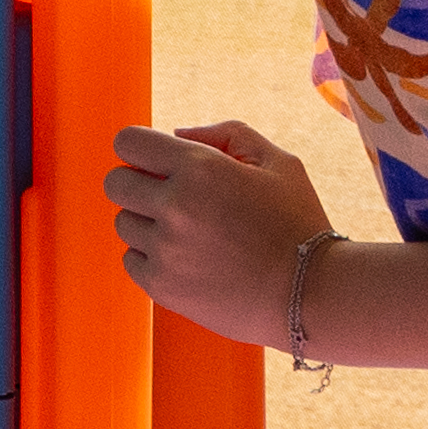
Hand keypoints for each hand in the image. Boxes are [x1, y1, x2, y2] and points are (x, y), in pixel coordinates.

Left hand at [105, 120, 336, 347]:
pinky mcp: (162, 287)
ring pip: (124, 222)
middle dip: (138, 183)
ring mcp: (164, 250)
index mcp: (199, 168)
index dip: (140, 149)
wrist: (312, 295)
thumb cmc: (298, 223)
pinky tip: (188, 259)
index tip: (157, 161)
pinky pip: (131, 260)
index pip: (127, 143)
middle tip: (174, 198)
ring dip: (148, 223)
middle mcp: (174, 207)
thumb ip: (226, 134)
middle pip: (115, 183)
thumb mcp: (278, 162)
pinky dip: (152, 258)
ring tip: (192, 234)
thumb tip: (176, 133)